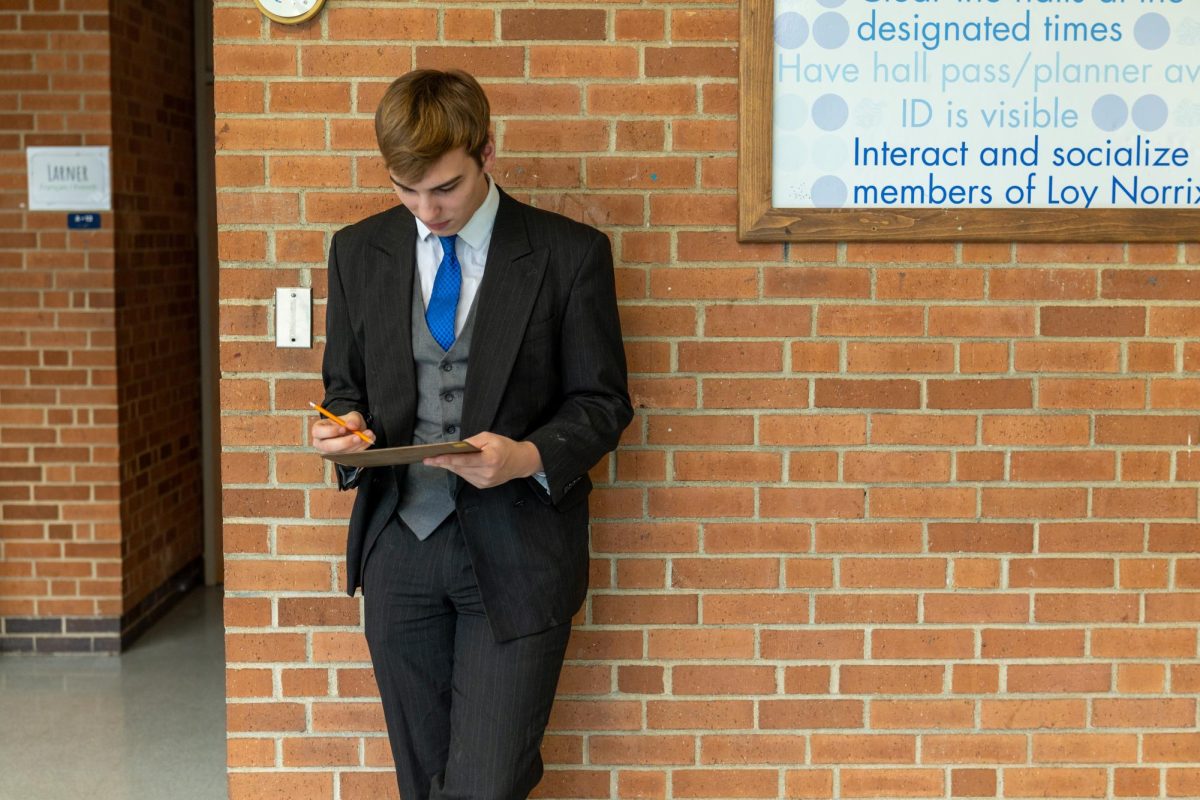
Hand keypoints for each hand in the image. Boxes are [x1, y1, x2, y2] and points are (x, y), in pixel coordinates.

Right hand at [311, 411, 374, 453]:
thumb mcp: (351, 416)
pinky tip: (367, 441)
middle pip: (328, 447)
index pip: (318, 432)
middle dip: (345, 442)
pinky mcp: (341, 459)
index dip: (330, 431)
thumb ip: (352, 419)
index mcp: (319, 430)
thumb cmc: (347, 423)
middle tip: (358, 436)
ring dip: (356, 446)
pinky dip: (361, 449)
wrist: (354, 431)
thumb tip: (352, 426)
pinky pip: (350, 457)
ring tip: (367, 435)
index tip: (343, 428)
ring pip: (341, 453)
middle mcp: (322, 444)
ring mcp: (331, 453)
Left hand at [423, 431, 541, 488]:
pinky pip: (466, 477)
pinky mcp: (483, 485)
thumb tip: (456, 447)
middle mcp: (487, 473)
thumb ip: (472, 442)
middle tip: (427, 459)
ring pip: (461, 473)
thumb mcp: (489, 437)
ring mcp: (485, 482)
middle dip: (443, 463)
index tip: (433, 458)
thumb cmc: (504, 446)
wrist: (520, 462)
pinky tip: (454, 464)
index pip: (464, 460)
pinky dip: (459, 470)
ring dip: (450, 466)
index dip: (447, 459)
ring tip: (437, 460)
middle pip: (460, 468)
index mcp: (490, 459)